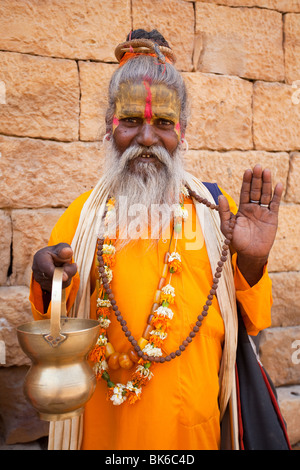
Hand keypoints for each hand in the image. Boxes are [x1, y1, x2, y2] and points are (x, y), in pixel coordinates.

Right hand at [32, 243, 77, 291]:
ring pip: (61, 282)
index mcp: (40, 257)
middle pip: (56, 276)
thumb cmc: (58, 252)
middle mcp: (37, 270)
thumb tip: (68, 251)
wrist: (53, 260)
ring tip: (64, 267)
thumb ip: (65, 248)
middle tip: (71, 264)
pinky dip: (66, 280)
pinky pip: (61, 286)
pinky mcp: (46, 287)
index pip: (46, 267)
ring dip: (68, 275)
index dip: (55, 273)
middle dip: (68, 271)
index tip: (65, 278)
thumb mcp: (62, 247)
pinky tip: (63, 274)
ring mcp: (40, 280)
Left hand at [218, 164, 282, 284]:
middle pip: (255, 190)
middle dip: (257, 179)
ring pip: (265, 194)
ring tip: (267, 171)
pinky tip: (278, 185)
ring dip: (266, 183)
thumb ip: (224, 212)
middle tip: (258, 166)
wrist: (250, 253)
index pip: (245, 192)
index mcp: (242, 208)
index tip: (248, 171)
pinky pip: (275, 204)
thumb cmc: (237, 241)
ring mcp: (263, 212)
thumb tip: (220, 196)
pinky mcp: (272, 217)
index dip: (246, 181)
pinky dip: (277, 195)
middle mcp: (253, 208)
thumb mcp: (227, 226)